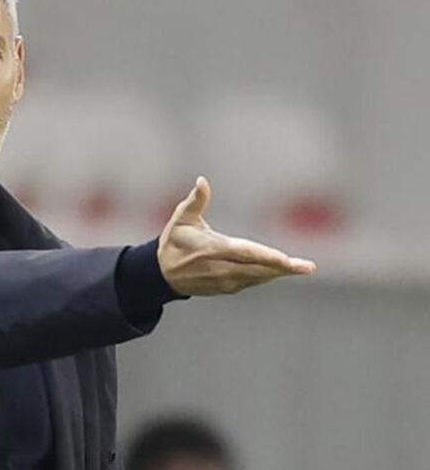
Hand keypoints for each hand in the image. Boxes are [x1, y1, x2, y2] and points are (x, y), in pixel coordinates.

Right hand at [158, 177, 315, 295]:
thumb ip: (195, 201)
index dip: (267, 257)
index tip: (286, 260)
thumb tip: (202, 181)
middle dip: (284, 268)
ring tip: (301, 268)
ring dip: (279, 273)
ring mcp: (224, 281)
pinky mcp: (226, 288)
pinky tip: (280, 270)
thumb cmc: (174, 241)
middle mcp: (221, 268)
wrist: (161, 274)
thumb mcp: (180, 219)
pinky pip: (252, 281)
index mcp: (212, 249)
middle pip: (258, 269)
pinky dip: (267, 275)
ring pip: (258, 277)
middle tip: (307, 267)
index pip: (245, 254)